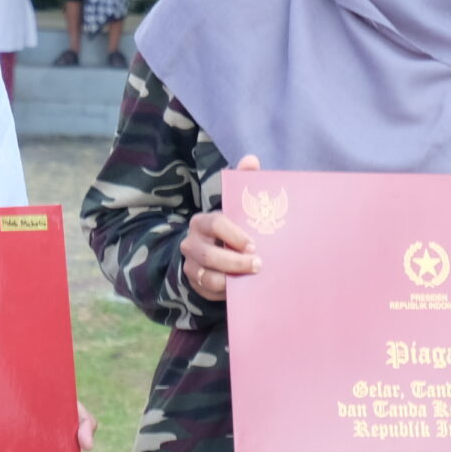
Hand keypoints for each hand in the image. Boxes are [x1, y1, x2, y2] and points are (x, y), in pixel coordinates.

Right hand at [184, 155, 264, 300]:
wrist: (211, 251)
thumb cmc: (229, 226)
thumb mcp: (234, 204)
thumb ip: (243, 181)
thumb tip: (251, 159)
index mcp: (202, 221)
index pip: (215, 224)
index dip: (234, 234)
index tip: (254, 244)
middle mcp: (191, 243)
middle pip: (210, 254)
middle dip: (235, 261)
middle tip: (259, 264)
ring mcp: (191, 264)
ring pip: (208, 276)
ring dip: (231, 279)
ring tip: (251, 279)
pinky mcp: (195, 283)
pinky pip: (209, 291)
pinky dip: (226, 292)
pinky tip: (242, 290)